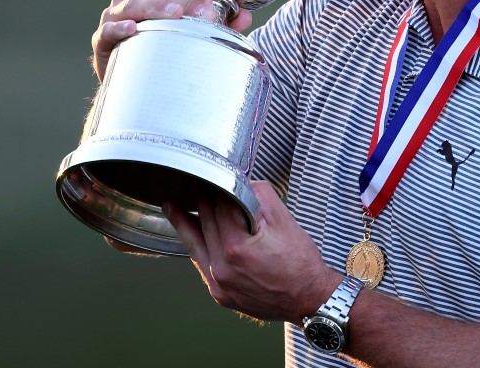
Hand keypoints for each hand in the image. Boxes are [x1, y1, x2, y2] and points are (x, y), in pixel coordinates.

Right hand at [91, 0, 251, 80]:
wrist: (136, 86)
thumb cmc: (167, 50)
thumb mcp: (195, 34)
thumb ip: (221, 23)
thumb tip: (245, 16)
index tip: (212, 9)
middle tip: (203, 15)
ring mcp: (113, 16)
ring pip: (130, 1)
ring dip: (154, 6)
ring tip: (175, 15)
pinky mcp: (102, 40)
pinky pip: (107, 30)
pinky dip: (119, 27)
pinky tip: (133, 29)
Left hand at [164, 181, 339, 323]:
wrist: (309, 299)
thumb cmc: (300, 263)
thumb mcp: (284, 220)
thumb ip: (259, 195)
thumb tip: (242, 181)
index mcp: (235, 247)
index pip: (219, 206)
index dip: (221, 190)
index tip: (217, 180)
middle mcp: (221, 268)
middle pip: (205, 223)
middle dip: (205, 202)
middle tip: (200, 186)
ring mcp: (218, 284)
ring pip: (195, 244)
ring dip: (186, 223)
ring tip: (171, 207)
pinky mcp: (220, 294)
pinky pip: (202, 265)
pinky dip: (198, 246)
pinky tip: (191, 236)